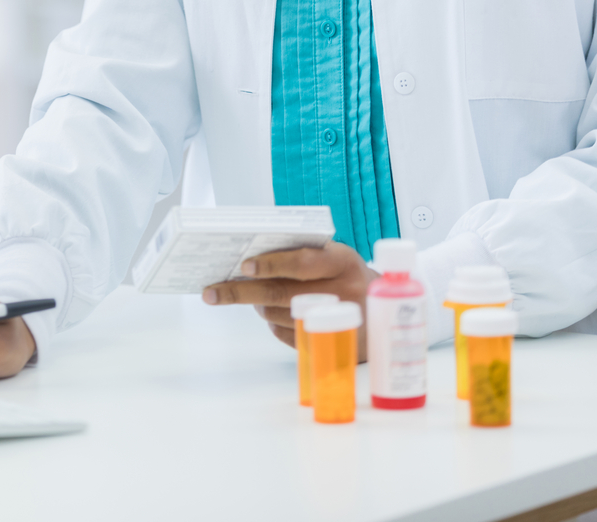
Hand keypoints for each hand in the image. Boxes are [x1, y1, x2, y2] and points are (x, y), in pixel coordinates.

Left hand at [201, 242, 378, 360]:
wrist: (384, 314)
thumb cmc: (347, 276)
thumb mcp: (336, 257)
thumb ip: (303, 254)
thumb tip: (249, 262)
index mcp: (343, 262)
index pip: (301, 262)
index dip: (270, 264)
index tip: (243, 266)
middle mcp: (342, 293)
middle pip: (281, 293)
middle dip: (241, 292)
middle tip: (212, 292)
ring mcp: (335, 322)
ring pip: (278, 314)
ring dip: (257, 305)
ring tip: (250, 295)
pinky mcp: (327, 343)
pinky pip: (284, 333)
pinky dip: (272, 322)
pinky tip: (273, 311)